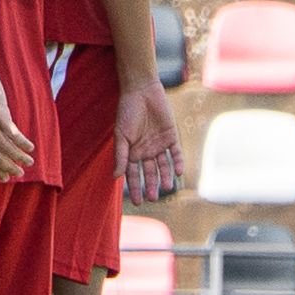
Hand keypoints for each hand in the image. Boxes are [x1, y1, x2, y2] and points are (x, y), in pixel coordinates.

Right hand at [114, 79, 182, 203]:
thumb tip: (115, 177)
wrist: (142, 91)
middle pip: (149, 173)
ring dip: (165, 177)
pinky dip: (178, 162)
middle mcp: (146, 151)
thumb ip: (120, 156)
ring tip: (166, 188)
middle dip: (150, 186)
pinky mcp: (172, 136)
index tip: (138, 202)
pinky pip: (176, 153)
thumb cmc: (127, 112)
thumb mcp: (121, 135)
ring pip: (164, 166)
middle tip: (152, 198)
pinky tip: (179, 172)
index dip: (135, 188)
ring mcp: (159, 144)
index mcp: (131, 152)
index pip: (133, 174)